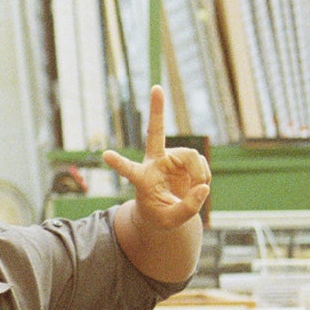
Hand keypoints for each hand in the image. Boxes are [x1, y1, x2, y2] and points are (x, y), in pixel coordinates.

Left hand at [102, 86, 209, 230]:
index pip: (129, 170)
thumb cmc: (161, 216)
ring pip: (192, 157)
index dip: (119, 163)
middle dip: (157, 111)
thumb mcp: (172, 221)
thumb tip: (203, 187)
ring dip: (200, 175)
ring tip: (197, 190)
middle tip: (156, 87)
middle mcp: (154, 162)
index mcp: (141, 179)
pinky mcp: (184, 159)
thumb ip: (188, 208)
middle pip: (156, 133)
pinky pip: (201, 164)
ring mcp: (170, 158)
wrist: (167, 210)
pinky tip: (198, 186)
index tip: (105, 155)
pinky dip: (204, 177)